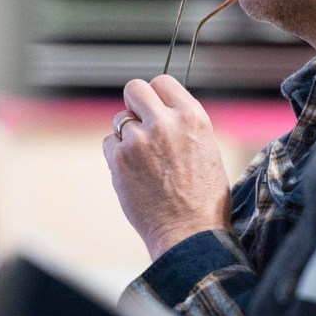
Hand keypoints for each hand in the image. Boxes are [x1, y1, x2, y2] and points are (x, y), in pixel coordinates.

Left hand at [102, 74, 232, 259]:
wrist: (189, 233)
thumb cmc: (204, 197)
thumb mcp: (206, 148)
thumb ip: (182, 125)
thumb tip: (160, 111)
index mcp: (192, 117)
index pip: (163, 82)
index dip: (157, 94)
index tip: (156, 106)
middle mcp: (165, 123)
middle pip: (135, 88)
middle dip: (134, 102)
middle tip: (140, 121)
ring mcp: (139, 140)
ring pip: (120, 120)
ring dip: (127, 134)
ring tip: (144, 160)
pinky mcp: (119, 160)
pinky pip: (109, 144)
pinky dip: (117, 155)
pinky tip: (134, 173)